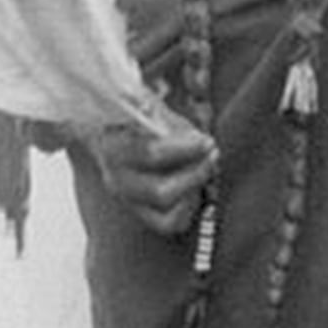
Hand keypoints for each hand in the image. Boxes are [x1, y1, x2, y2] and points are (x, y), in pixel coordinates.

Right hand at [93, 109, 217, 236]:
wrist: (114, 134)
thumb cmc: (138, 116)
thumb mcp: (145, 104)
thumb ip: (155, 108)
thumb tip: (169, 103)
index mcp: (114, 147)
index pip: (150, 155)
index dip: (185, 150)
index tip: (206, 140)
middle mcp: (117, 179)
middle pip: (161, 192)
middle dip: (196, 173)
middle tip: (213, 153)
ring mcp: (129, 200)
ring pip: (167, 211)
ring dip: (195, 188)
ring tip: (208, 166)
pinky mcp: (142, 214)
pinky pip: (170, 224)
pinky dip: (189, 208)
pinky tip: (196, 187)